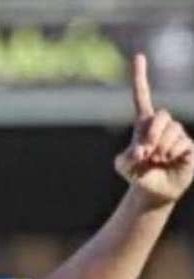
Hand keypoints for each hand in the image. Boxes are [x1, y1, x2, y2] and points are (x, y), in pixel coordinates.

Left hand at [114, 54, 192, 203]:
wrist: (153, 190)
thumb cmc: (137, 174)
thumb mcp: (124, 165)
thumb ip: (126, 157)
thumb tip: (143, 150)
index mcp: (144, 124)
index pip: (142, 97)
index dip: (140, 77)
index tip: (138, 56)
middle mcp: (163, 125)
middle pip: (162, 115)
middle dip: (152, 134)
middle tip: (147, 153)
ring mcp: (178, 134)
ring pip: (173, 132)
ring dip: (161, 150)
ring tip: (158, 161)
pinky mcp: (190, 146)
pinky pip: (183, 144)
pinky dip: (173, 155)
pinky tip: (170, 162)